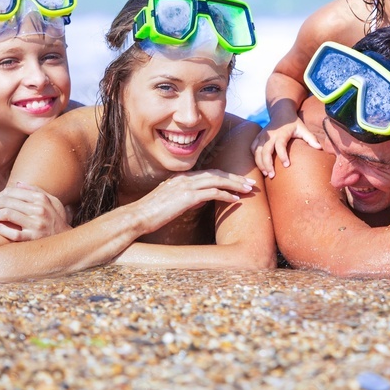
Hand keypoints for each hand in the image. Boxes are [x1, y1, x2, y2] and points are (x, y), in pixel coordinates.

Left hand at [0, 182, 71, 241]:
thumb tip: (17, 184)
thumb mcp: (52, 201)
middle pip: (7, 202)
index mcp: (41, 198)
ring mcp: (36, 224)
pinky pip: (14, 233)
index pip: (12, 192)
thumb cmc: (57, 219)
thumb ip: (35, 191)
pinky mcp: (34, 238)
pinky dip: (3, 230)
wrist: (66, 240)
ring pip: (8, 215)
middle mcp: (39, 210)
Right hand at [131, 170, 255, 234]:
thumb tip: (200, 199)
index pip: (209, 173)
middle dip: (235, 178)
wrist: (138, 216)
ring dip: (235, 185)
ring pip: (217, 180)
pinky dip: (225, 195)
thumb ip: (186, 196)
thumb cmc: (152, 212)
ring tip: (248, 189)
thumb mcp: (171, 200)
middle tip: (251, 182)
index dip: (226, 176)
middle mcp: (185, 178)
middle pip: (217, 173)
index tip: (239, 180)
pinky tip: (235, 200)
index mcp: (182, 177)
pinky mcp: (187, 197)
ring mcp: (186, 186)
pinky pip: (211, 193)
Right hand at [251, 117, 321, 177]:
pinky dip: (255, 158)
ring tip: (266, 173)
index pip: (280, 145)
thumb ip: (311, 138)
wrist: (281, 112)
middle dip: (267, 164)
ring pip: (257, 151)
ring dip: (260, 163)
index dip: (283, 155)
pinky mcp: (258, 137)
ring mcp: (262, 136)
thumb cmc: (293, 123)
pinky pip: (253, 148)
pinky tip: (260, 166)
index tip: (286, 165)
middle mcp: (270, 135)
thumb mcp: (303, 128)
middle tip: (272, 175)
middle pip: (265, 150)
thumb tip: (320, 148)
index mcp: (281, 133)